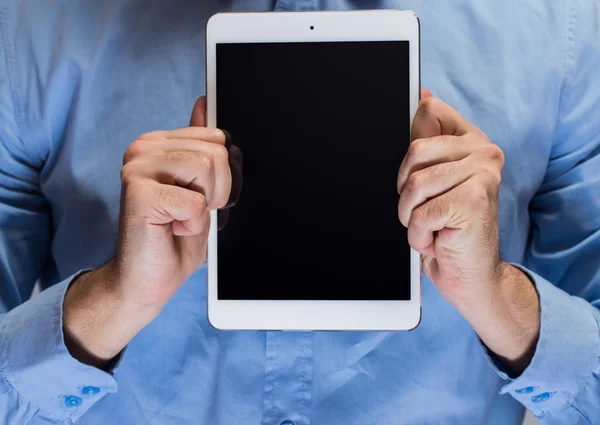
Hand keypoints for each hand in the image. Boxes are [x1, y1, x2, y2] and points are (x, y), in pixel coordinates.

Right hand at [63, 96, 229, 365]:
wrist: (148, 279)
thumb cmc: (177, 237)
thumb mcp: (204, 190)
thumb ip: (204, 150)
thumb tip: (205, 103)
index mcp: (160, 142)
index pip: (219, 138)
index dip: (227, 175)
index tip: (208, 196)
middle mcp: (144, 147)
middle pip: (219, 151)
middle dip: (219, 191)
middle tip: (192, 211)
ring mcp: (137, 167)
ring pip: (209, 168)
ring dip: (205, 207)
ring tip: (181, 218)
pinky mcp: (138, 192)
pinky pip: (196, 202)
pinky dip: (192, 225)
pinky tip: (171, 229)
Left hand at [398, 89, 539, 372]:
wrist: (470, 276)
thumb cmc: (449, 229)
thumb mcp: (435, 181)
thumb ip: (430, 140)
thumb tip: (423, 97)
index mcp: (473, 142)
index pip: (430, 112)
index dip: (411, 147)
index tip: (419, 173)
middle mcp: (484, 153)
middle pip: (414, 151)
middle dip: (405, 191)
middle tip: (423, 211)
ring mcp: (482, 176)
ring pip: (413, 185)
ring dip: (411, 217)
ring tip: (430, 227)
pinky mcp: (473, 202)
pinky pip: (419, 214)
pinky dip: (418, 237)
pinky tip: (437, 240)